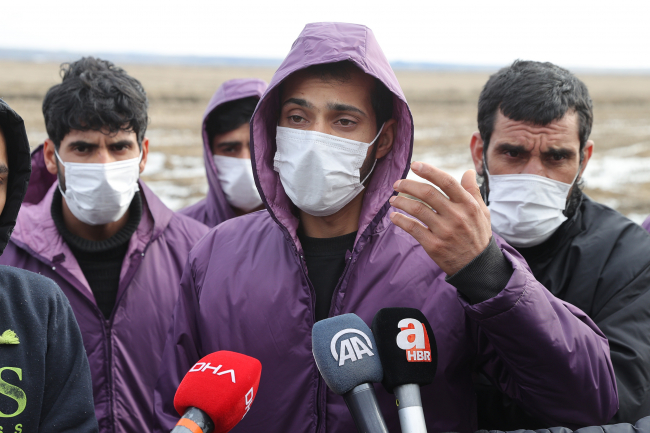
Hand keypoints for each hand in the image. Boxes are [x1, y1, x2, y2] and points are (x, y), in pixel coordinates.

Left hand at [389, 161, 491, 275]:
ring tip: (393, 199)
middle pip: (428, 193)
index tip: (415, 165)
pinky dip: (400, 221)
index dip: (429, 171)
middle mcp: (456, 216)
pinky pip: (412, 228)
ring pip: (417, 210)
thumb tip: (468, 172)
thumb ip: (473, 191)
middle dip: (408, 185)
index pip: (447, 182)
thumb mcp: (482, 212)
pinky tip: (394, 217)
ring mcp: (444, 231)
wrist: (477, 267)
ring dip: (401, 202)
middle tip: (397, 183)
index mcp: (468, 205)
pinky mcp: (434, 245)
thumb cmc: (478, 235)